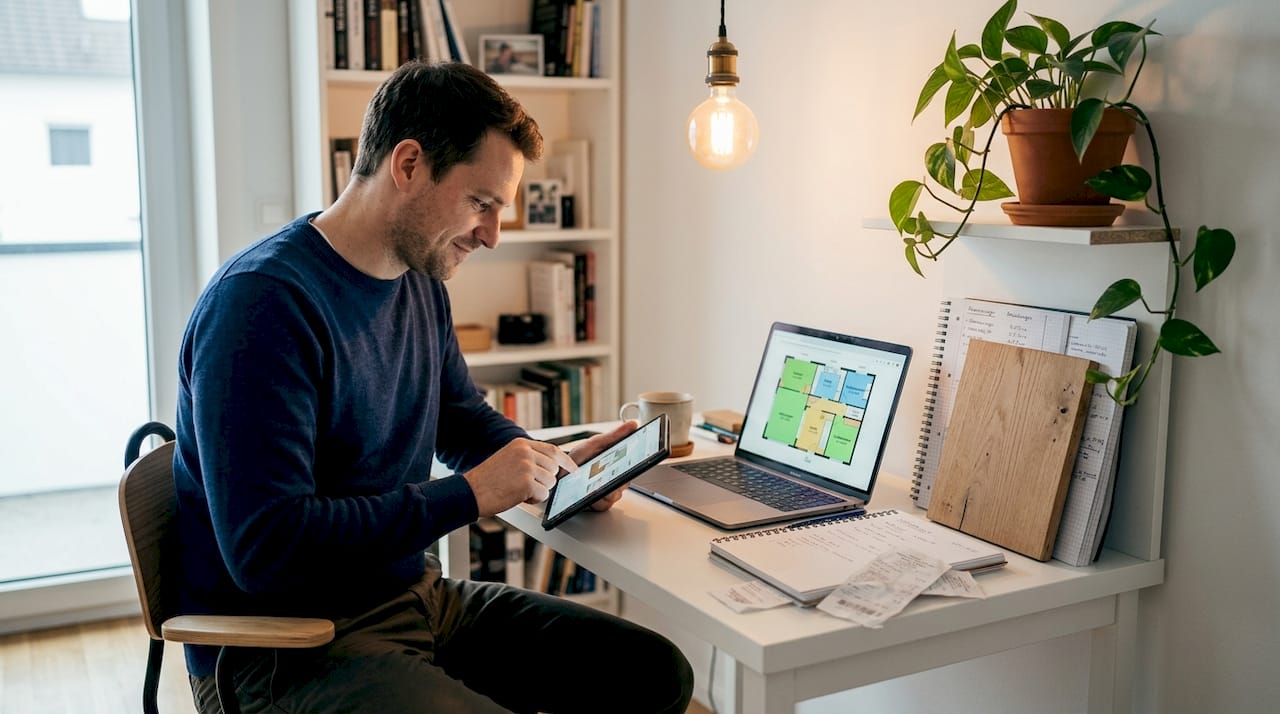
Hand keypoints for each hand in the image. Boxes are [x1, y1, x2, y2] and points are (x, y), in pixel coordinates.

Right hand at [464, 438, 578, 516]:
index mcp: (521, 444)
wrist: (470, 492)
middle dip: (545, 480)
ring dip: (538, 491)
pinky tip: (517, 496)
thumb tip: (553, 467)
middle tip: (527, 485)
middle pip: (553, 468)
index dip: (566, 461)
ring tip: (518, 489)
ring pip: (550, 483)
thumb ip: (529, 458)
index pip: (553, 450)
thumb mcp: (509, 459)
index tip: (574, 469)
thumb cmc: (488, 480)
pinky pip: (543, 494)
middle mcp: (525, 452)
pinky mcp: (526, 483)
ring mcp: (526, 467)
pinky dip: (533, 499)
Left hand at [566, 421, 637, 512]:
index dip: (640, 462)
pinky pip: (605, 503)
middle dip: (620, 477)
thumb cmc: (579, 457)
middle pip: (627, 480)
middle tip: (613, 472)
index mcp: (618, 462)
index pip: (635, 463)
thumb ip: (615, 435)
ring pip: (617, 493)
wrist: (561, 471)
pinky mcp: (601, 502)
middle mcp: (617, 478)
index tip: (639, 459)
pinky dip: (598, 499)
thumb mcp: (596, 443)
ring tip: (598, 483)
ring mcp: (610, 491)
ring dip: (607, 489)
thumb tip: (633, 424)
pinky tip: (591, 493)